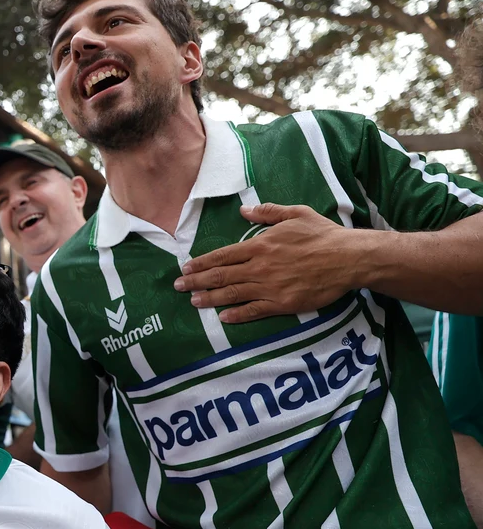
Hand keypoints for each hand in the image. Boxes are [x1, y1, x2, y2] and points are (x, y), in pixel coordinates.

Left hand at [175, 203, 355, 322]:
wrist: (349, 258)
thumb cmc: (323, 234)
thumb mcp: (296, 214)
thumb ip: (268, 212)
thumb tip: (244, 210)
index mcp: (261, 245)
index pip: (223, 255)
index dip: (202, 262)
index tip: (185, 268)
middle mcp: (260, 266)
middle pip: (221, 275)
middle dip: (197, 281)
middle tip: (179, 287)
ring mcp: (270, 287)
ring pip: (233, 294)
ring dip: (210, 298)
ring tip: (193, 302)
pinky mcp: (283, 303)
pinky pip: (254, 311)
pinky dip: (237, 315)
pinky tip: (223, 318)